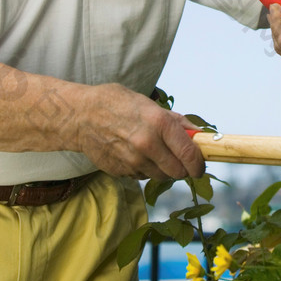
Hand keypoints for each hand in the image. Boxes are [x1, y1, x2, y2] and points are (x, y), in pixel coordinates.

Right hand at [75, 83, 205, 179]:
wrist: (80, 116)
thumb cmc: (116, 103)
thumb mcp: (149, 104)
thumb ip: (176, 121)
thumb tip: (198, 134)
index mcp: (159, 123)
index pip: (189, 154)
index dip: (199, 164)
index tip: (200, 166)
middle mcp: (147, 144)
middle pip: (178, 172)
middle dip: (183, 169)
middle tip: (180, 161)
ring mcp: (132, 160)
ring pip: (161, 177)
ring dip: (163, 169)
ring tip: (154, 153)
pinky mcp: (121, 171)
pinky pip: (142, 176)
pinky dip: (145, 170)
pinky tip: (136, 154)